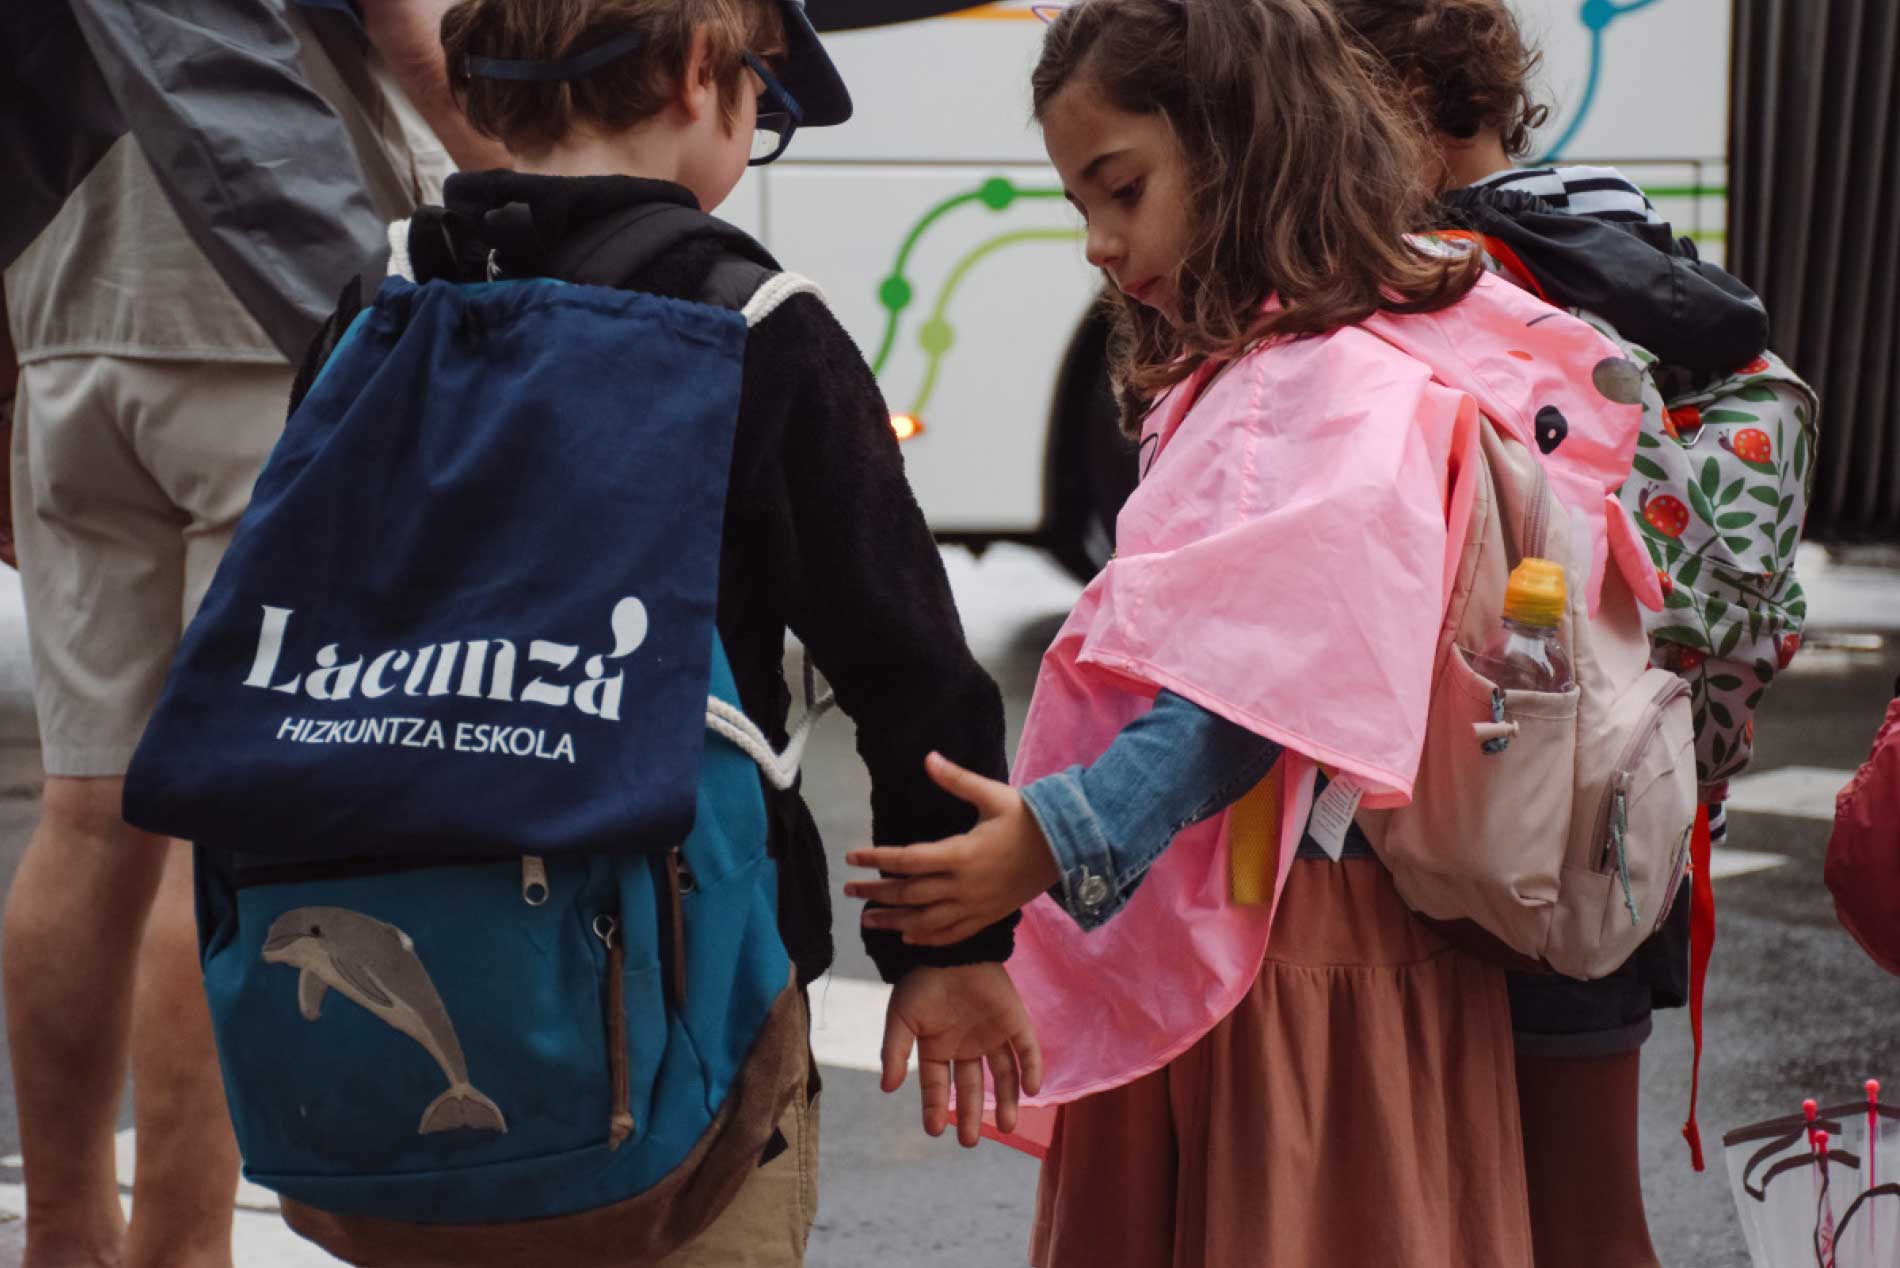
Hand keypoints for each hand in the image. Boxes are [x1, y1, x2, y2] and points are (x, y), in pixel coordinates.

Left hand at [846, 752, 1062, 946]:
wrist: (1068, 849)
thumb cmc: (1028, 818)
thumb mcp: (991, 795)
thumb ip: (956, 779)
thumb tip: (928, 757)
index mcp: (961, 853)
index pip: (907, 859)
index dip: (876, 859)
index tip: (853, 857)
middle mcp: (963, 885)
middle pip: (909, 894)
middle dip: (876, 893)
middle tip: (850, 890)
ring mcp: (975, 906)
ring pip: (925, 920)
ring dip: (893, 921)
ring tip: (867, 920)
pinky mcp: (987, 917)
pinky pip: (951, 934)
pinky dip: (927, 937)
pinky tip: (908, 937)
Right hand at [879, 963, 1042, 1145]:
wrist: (948, 947)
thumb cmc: (921, 981)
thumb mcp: (901, 1018)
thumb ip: (894, 1052)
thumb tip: (887, 1088)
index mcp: (938, 1047)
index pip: (937, 1086)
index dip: (935, 1108)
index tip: (935, 1131)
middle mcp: (966, 1046)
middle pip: (971, 1088)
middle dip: (971, 1115)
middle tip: (970, 1142)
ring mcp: (992, 1034)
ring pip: (1003, 1074)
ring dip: (1007, 1100)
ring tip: (1008, 1127)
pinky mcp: (1014, 1020)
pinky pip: (1026, 1049)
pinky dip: (1031, 1068)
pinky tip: (1031, 1090)